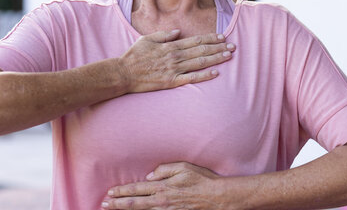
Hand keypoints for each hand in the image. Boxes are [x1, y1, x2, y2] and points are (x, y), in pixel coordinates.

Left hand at [102, 162, 224, 209]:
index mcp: (163, 186)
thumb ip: (165, 169)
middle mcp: (162, 201)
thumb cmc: (202, 179)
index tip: (109, 192)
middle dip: (117, 204)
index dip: (122, 191)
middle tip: (103, 205)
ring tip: (113, 209)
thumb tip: (150, 176)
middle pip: (134, 203)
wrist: (216, 197)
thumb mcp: (184, 166)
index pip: (137, 189)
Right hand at [119, 30, 235, 93]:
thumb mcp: (147, 39)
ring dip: (216, 59)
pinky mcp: (171, 82)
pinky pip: (191, 78)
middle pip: (202, 50)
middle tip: (233, 46)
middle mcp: (175, 56)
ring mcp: (174, 69)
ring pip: (200, 63)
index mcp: (170, 45)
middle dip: (219, 48)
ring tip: (229, 56)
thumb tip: (178, 32)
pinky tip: (215, 73)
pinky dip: (204, 75)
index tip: (222, 37)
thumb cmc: (134, 56)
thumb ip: (164, 35)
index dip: (210, 38)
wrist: (123, 74)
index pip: (195, 40)